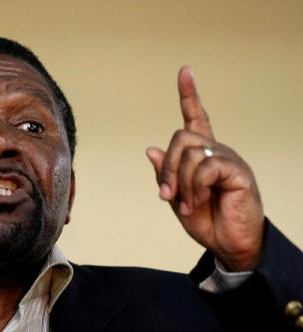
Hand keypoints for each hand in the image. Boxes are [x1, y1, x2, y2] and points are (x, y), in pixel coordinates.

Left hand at [146, 66, 264, 270]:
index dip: (189, 95)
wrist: (228, 244)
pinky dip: (194, 188)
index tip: (184, 71)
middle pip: (180, 137)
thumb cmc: (205, 220)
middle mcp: (216, 150)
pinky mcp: (238, 171)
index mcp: (202, 154)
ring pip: (189, 153)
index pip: (196, 117)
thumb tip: (151, 149)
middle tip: (168, 195)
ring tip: (188, 204)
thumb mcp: (176, 198)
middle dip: (168, 168)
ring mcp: (229, 159)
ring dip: (181, 184)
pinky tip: (199, 202)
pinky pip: (205, 168)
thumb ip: (166, 175)